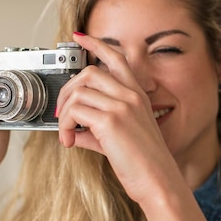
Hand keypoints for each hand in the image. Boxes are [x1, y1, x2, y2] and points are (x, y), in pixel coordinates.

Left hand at [56, 33, 178, 202]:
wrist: (159, 183)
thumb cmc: (145, 165)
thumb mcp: (120, 141)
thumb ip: (95, 132)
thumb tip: (72, 133)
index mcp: (137, 96)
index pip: (117, 58)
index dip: (96, 44)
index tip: (79, 37)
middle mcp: (131, 96)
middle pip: (89, 72)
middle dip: (67, 89)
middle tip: (61, 113)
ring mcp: (123, 106)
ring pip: (78, 91)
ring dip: (63, 113)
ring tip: (65, 132)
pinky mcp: (112, 121)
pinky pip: (74, 111)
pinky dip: (64, 126)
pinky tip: (69, 141)